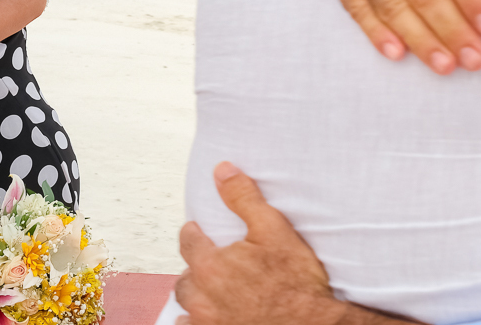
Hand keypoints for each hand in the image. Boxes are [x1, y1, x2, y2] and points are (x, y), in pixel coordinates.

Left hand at [175, 162, 346, 324]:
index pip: (188, 242)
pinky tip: (213, 316)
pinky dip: (198, 322)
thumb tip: (223, 171)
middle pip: (184, 278)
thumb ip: (243, 198)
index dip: (194, 234)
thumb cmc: (297, 283)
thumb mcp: (274, 229)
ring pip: (187, 306)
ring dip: (196, 296)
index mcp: (211, 267)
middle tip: (210, 263)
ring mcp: (209, 323)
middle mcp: (203, 298)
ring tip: (211, 290)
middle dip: (195, 268)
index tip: (197, 231)